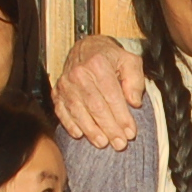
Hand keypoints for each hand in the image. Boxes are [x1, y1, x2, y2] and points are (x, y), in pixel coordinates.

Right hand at [53, 36, 144, 150]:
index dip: (122, 116)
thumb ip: (135, 80)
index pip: (112, 96)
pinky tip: (80, 135)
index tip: (131, 133)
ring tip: (103, 143)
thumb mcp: (129, 61)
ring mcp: (65, 84)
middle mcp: (79, 74)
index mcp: (98, 65)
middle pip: (95, 107)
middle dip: (109, 128)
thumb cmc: (110, 57)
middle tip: (120, 144)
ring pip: (78, 111)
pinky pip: (61, 110)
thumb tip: (134, 102)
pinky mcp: (57, 91)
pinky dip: (70, 124)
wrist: (86, 48)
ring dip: (91, 130)